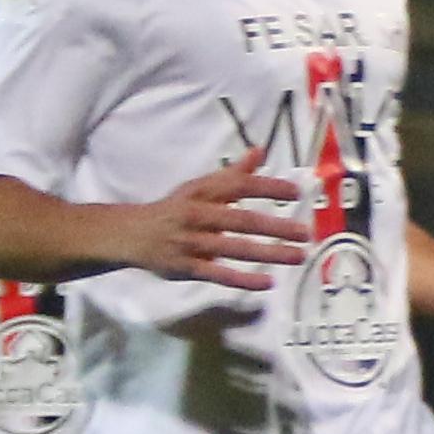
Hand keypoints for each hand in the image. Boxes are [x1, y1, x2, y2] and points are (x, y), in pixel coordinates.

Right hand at [121, 154, 308, 290]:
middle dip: (274, 226)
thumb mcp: (199, 188)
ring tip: (297, 255)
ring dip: (268, 252)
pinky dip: (242, 279)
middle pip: (240, 220)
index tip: (295, 192)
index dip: (267, 188)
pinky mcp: (186, 267)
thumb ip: (232, 174)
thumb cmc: (174, 210)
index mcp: (201, 193)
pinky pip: (218, 274)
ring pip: (233, 248)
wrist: (129, 234)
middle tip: (304, 232)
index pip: (238, 186)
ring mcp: (191, 242)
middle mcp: (197, 215)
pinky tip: (268, 282)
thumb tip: (259, 151)